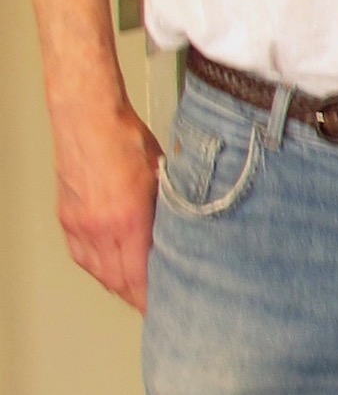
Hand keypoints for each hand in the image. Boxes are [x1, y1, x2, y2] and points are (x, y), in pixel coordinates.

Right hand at [52, 100, 161, 309]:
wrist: (89, 121)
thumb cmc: (127, 140)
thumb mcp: (163, 175)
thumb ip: (169, 208)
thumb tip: (181, 229)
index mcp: (128, 220)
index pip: (140, 275)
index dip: (151, 296)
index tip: (165, 305)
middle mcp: (101, 229)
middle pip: (119, 281)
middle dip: (137, 296)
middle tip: (154, 302)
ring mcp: (81, 227)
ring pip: (100, 272)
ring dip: (119, 285)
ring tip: (136, 290)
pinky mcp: (68, 220)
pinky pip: (83, 257)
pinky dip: (99, 268)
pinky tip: (111, 268)